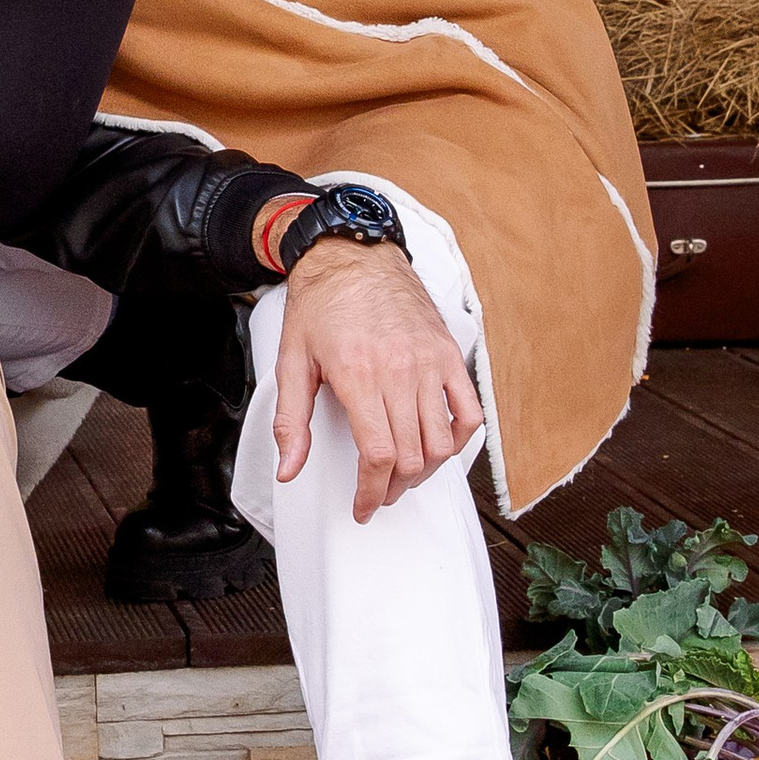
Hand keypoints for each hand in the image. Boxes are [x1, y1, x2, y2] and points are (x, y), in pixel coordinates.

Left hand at [274, 237, 482, 519]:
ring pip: (442, 442)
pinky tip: (439, 448)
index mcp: (358, 374)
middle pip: (411, 456)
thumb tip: (289, 469)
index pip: (379, 455)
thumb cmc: (320, 303)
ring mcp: (430, 362)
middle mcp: (399, 370)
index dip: (370, 491)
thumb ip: (291, 421)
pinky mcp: (448, 353)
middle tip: (377, 494)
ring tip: (403, 478)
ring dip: (425, 472)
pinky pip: (468, 411)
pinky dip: (458, 440)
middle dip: (393, 488)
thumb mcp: (291, 361)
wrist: (351, 253)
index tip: (363, 506)